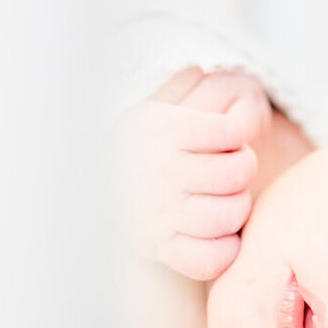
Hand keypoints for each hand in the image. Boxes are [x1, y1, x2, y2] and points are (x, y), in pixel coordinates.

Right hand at [112, 66, 272, 279]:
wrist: (83, 193)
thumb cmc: (130, 150)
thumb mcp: (146, 112)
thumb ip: (175, 91)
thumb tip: (196, 70)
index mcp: (158, 130)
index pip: (229, 132)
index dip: (236, 136)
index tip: (225, 139)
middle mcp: (158, 172)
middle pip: (238, 173)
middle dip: (244, 169)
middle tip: (232, 169)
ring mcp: (159, 214)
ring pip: (230, 214)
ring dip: (239, 207)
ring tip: (226, 199)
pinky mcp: (159, 248)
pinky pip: (211, 257)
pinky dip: (225, 249)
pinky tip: (218, 234)